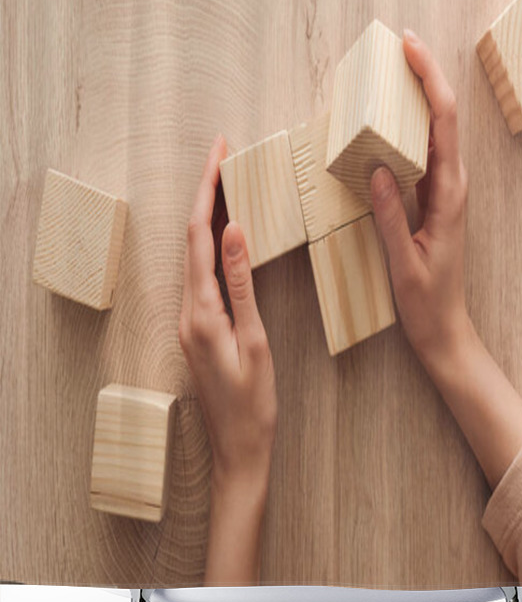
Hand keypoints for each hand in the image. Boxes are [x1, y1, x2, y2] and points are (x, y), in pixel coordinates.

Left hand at [179, 134, 275, 584]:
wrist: (238, 446)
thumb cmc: (253, 401)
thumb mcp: (254, 339)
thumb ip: (241, 283)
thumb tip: (234, 231)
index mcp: (201, 311)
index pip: (200, 237)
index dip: (208, 192)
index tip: (219, 155)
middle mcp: (187, 311)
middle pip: (191, 239)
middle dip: (204, 194)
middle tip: (222, 155)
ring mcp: (189, 320)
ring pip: (194, 255)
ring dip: (206, 217)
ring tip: (225, 183)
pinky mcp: (197, 328)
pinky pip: (201, 274)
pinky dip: (211, 245)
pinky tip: (224, 235)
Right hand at [371, 31, 521, 488]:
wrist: (445, 328)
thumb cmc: (428, 302)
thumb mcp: (405, 261)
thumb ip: (392, 216)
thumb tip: (378, 167)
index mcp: (449, 194)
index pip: (443, 123)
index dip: (429, 80)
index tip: (409, 48)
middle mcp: (452, 186)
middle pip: (444, 117)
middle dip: (425, 76)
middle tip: (398, 46)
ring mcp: (444, 192)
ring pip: (436, 131)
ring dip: (419, 97)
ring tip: (394, 71)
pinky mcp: (433, 201)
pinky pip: (424, 153)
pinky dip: (411, 127)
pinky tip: (391, 121)